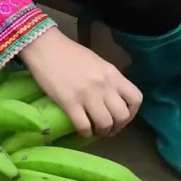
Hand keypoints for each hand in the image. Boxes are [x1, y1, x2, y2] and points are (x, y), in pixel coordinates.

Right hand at [20, 29, 142, 136]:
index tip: (122, 118)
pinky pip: (84, 126)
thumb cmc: (69, 53)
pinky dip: (85, 133)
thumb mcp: (97, 63)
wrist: (45, 47)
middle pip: (122, 116)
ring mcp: (87, 95)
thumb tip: (111, 99)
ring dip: (101, 131)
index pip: (135, 99)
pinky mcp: (69, 103)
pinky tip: (81, 130)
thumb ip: (107, 80)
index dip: (132, 113)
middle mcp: (104, 85)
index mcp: (113, 74)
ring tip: (94, 130)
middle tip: (107, 128)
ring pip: (105, 124)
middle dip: (117, 127)